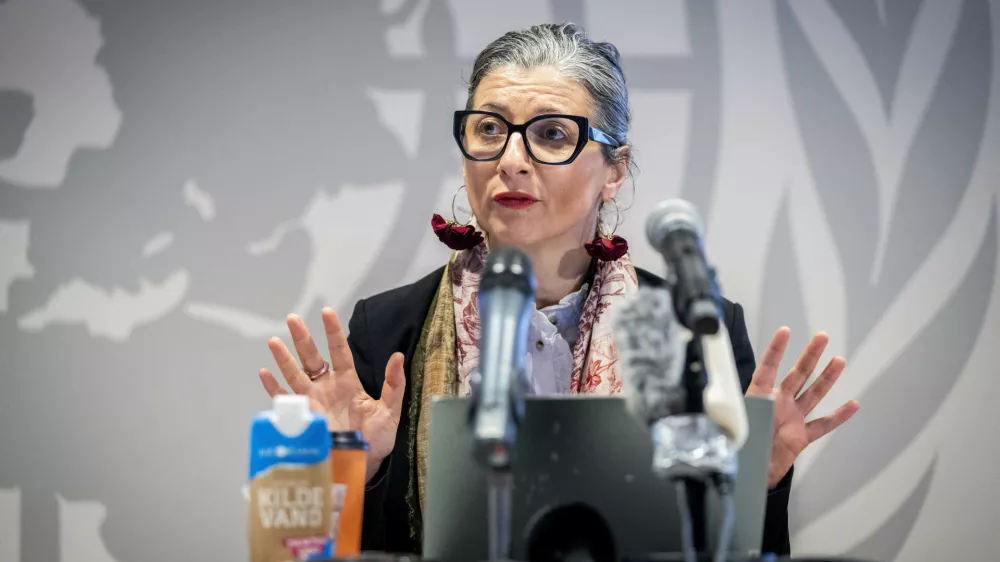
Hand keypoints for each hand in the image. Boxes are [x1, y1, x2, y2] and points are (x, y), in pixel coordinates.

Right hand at [259, 307, 404, 482]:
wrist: (362, 464)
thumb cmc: (377, 438)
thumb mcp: (390, 410)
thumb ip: (394, 384)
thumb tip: (398, 356)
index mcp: (347, 382)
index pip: (339, 351)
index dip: (333, 332)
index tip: (327, 312)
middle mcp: (327, 388)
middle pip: (312, 358)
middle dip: (302, 338)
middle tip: (292, 318)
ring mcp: (313, 402)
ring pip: (295, 375)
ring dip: (284, 359)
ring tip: (274, 341)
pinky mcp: (304, 418)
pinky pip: (286, 400)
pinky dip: (274, 388)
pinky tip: (264, 373)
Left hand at [745, 327, 859, 487]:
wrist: (747, 476)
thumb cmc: (736, 449)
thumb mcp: (733, 427)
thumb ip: (740, 415)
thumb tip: (747, 404)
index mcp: (758, 398)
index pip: (767, 369)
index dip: (776, 350)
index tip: (785, 331)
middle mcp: (777, 404)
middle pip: (796, 375)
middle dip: (809, 356)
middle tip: (822, 337)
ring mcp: (791, 419)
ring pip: (813, 394)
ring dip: (826, 378)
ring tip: (839, 360)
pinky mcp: (801, 437)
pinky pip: (822, 425)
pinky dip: (838, 416)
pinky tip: (852, 405)